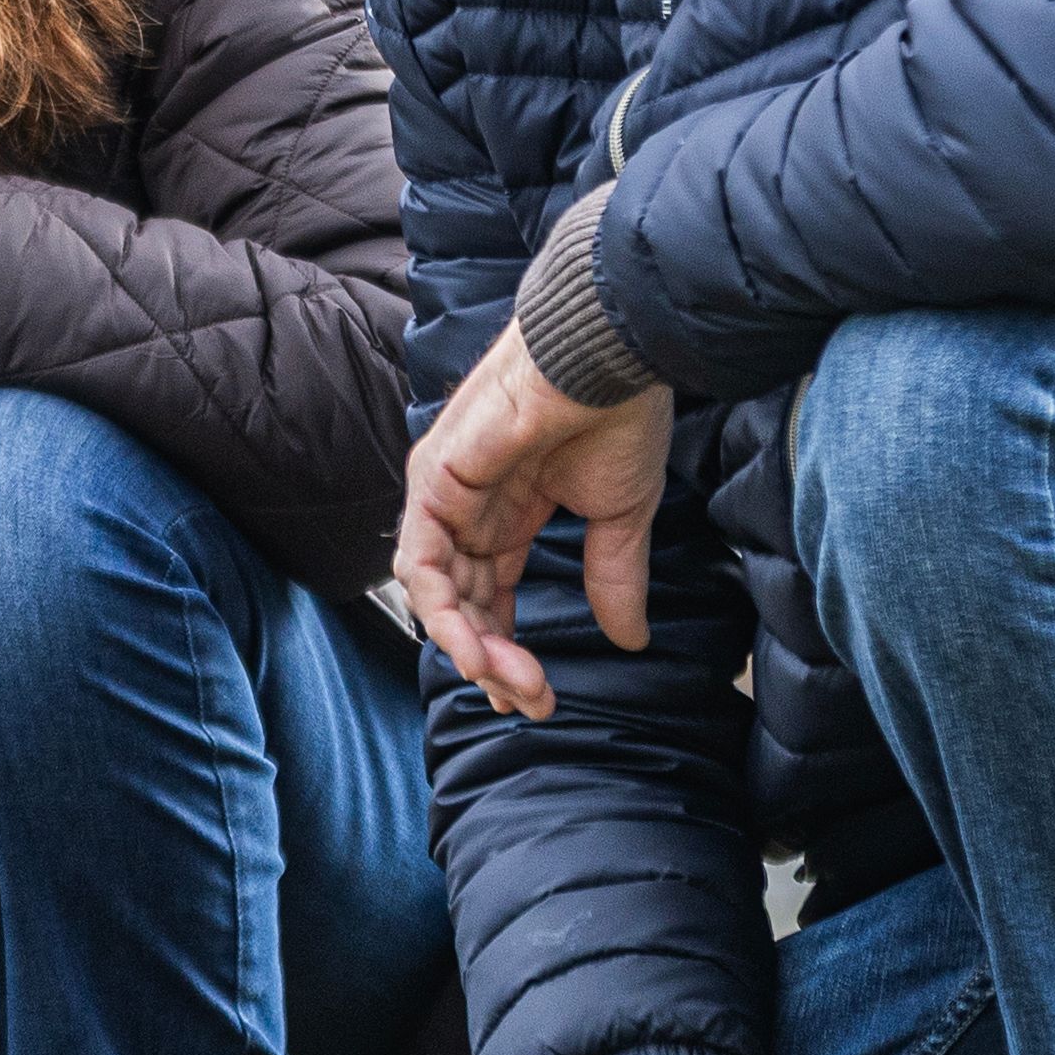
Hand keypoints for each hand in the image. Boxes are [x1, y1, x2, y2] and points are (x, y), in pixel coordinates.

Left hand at [394, 325, 673, 718]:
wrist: (610, 354)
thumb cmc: (619, 412)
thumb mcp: (620, 516)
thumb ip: (613, 577)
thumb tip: (631, 638)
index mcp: (510, 510)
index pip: (492, 594)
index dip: (507, 648)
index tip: (536, 695)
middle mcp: (471, 507)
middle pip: (464, 604)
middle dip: (494, 661)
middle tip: (530, 699)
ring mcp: (447, 494)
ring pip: (437, 593)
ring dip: (469, 647)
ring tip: (510, 681)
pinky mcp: (435, 482)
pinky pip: (423, 563)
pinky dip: (445, 613)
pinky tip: (476, 648)